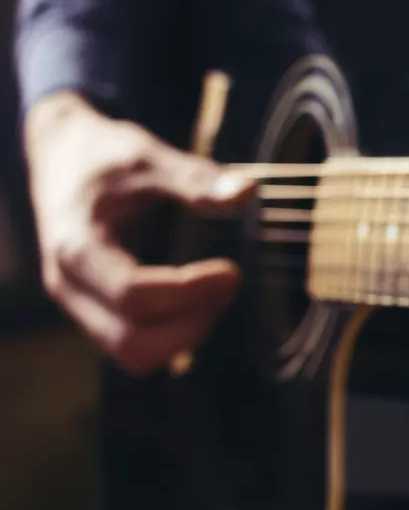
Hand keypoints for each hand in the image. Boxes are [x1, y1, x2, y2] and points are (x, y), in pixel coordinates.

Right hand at [24, 91, 252, 374]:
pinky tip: (201, 299)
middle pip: (134, 343)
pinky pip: (136, 346)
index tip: (232, 271)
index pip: (134, 295)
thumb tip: (248, 192)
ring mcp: (80, 304)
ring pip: (135, 354)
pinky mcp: (95, 311)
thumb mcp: (148, 156)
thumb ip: (195, 178)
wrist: (60, 156)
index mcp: (78, 248)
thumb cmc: (104, 155)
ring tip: (218, 291)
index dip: (190, 292)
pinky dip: (174, 334)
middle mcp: (71, 286)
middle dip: (193, 322)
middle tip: (230, 282)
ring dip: (187, 334)